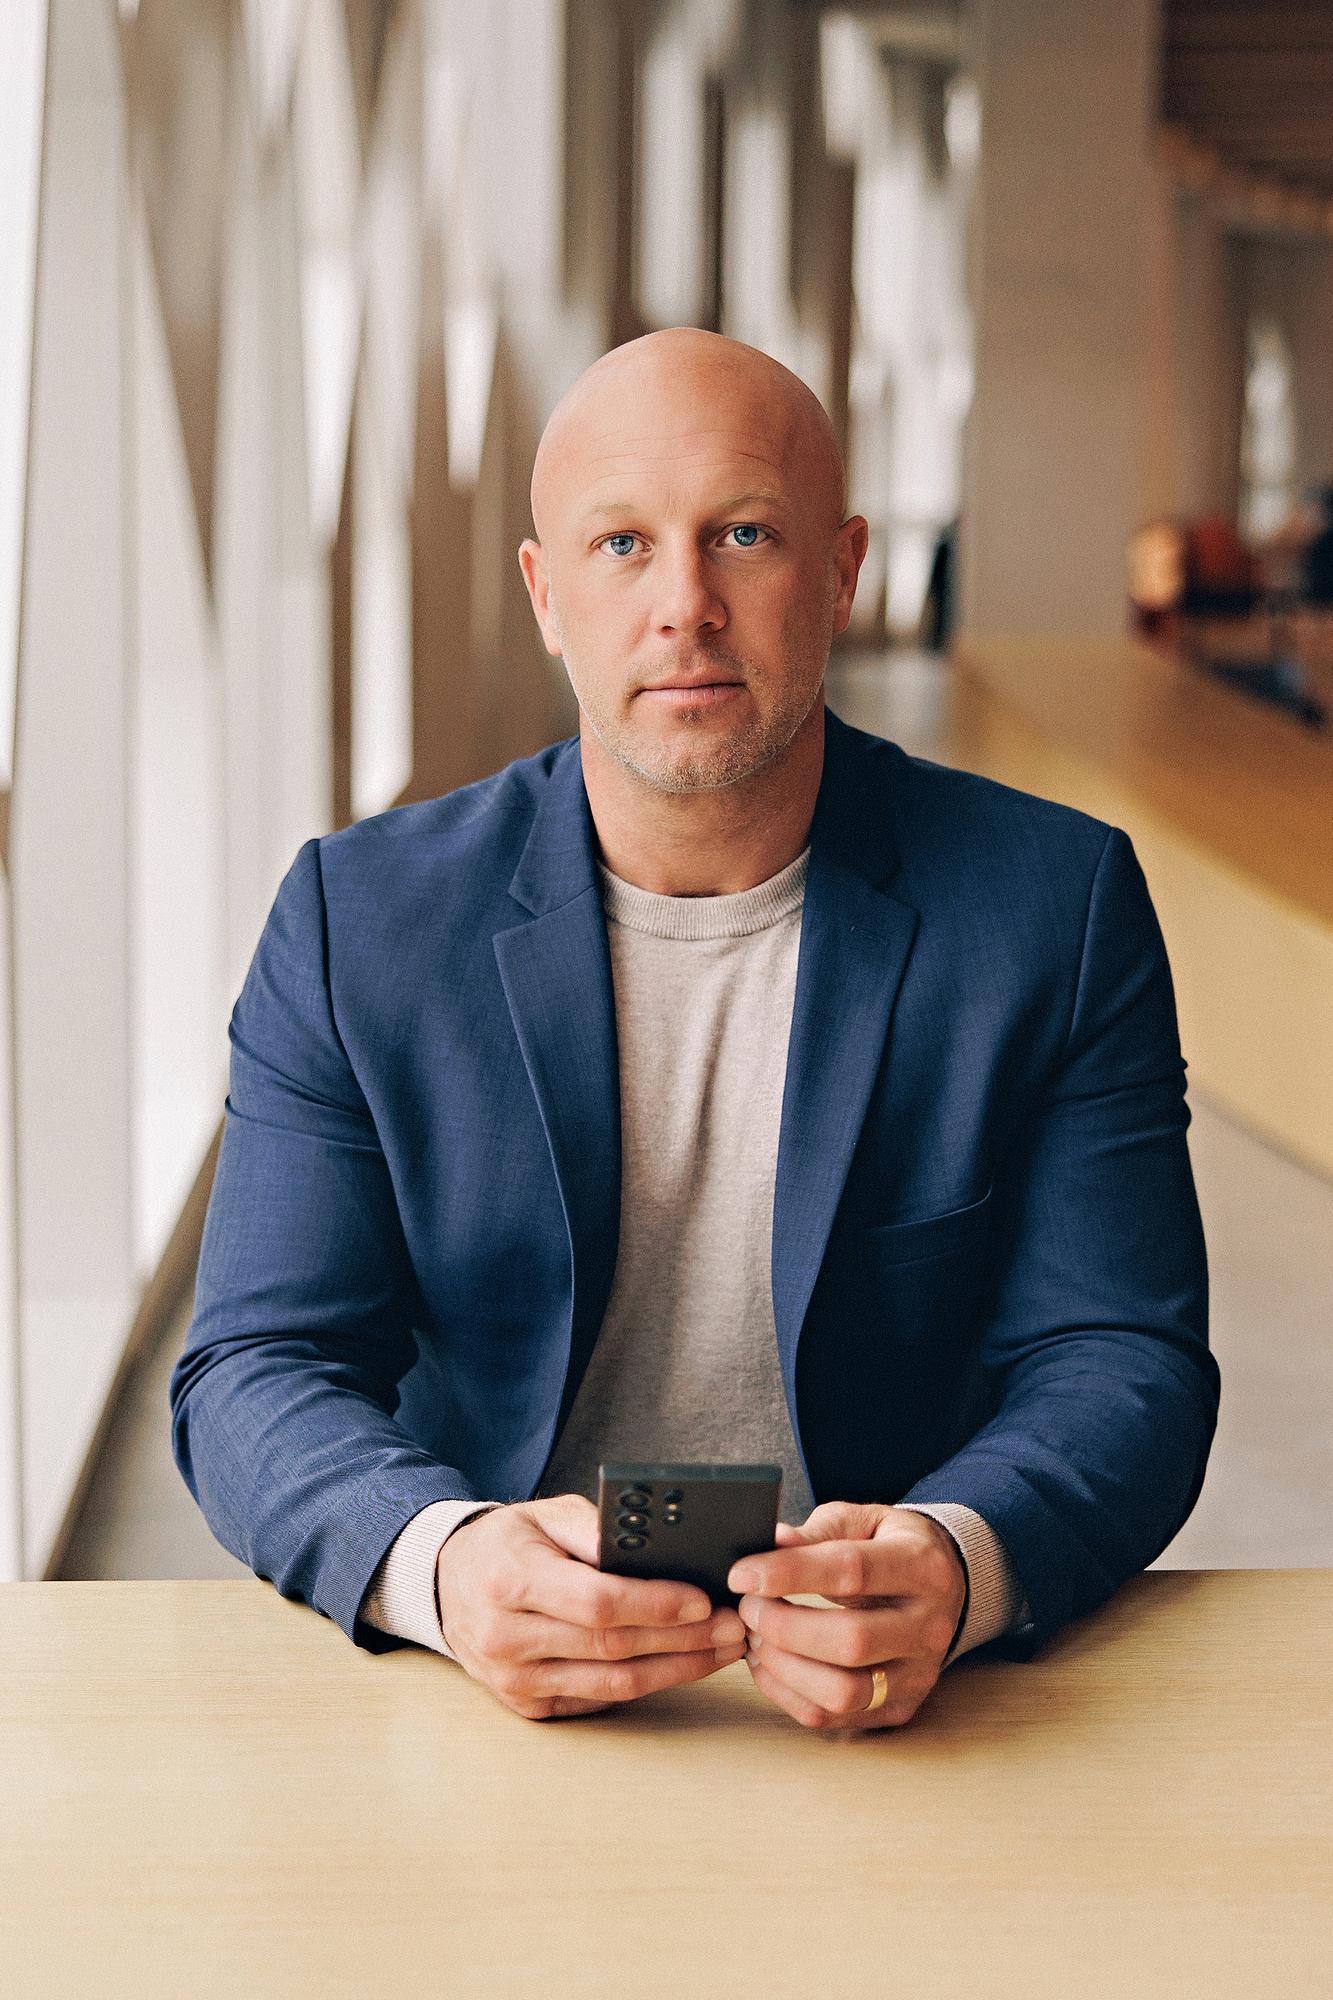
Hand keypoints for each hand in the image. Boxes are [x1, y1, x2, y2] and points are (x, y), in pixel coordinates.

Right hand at [435, 1493, 747, 1719]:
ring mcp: (514, 1681)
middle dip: (683, 1639)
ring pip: (613, 1683)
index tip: (702, 1600)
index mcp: (509, 1581)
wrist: (447, 1586)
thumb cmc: (508, 1544)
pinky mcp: (526, 1706)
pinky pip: (598, 1698)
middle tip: (733, 1626)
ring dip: (677, 1669)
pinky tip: (681, 1665)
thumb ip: (595, 1529)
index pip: (596, 1603)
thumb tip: (657, 1551)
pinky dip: (646, 1684)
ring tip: (722, 1650)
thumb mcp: (544, 1514)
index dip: (655, 1605)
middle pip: (612, 1648)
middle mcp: (506, 1638)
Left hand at [727, 1502, 966, 1730]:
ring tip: (756, 1639)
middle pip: (850, 1641)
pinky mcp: (901, 1707)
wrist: (944, 1586)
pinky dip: (789, 1695)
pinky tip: (769, 1665)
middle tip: (748, 1608)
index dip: (790, 1573)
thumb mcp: (862, 1521)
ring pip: (844, 1692)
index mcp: (920, 1567)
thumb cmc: (891, 1547)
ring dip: (784, 1668)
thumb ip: (818, 1532)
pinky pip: (835, 1717)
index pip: (852, 1571)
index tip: (742, 1575)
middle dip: (783, 1627)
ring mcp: (919, 1674)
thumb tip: (771, 1544)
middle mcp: (928, 1626)